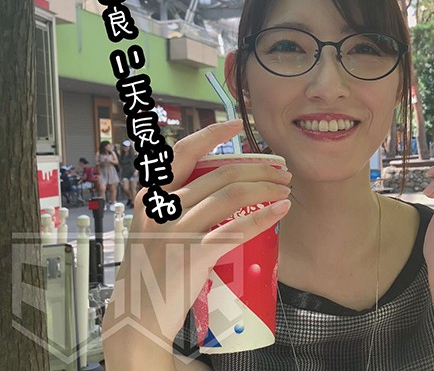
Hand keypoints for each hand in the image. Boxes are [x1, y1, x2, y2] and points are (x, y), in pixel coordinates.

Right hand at [105, 119, 292, 340]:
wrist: (137, 319)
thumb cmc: (152, 274)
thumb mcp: (153, 230)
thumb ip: (176, 209)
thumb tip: (219, 191)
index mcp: (151, 197)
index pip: (182, 153)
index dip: (211, 135)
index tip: (236, 125)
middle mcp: (161, 209)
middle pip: (220, 174)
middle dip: (258, 169)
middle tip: (282, 172)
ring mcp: (176, 231)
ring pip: (231, 196)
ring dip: (266, 189)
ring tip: (285, 190)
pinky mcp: (192, 256)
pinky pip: (235, 229)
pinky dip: (263, 217)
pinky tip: (280, 211)